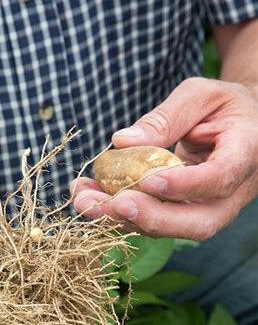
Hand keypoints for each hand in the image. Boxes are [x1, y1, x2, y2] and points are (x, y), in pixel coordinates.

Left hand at [72, 77, 257, 239]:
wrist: (241, 127)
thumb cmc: (222, 106)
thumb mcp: (200, 95)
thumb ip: (167, 116)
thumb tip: (122, 141)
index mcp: (244, 154)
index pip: (219, 179)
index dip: (185, 186)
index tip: (150, 181)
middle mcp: (231, 194)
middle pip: (197, 223)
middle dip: (150, 218)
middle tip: (112, 205)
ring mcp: (207, 210)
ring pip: (170, 229)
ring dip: (122, 219)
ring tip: (83, 201)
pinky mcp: (183, 215)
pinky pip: (152, 221)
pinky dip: (118, 213)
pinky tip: (88, 198)